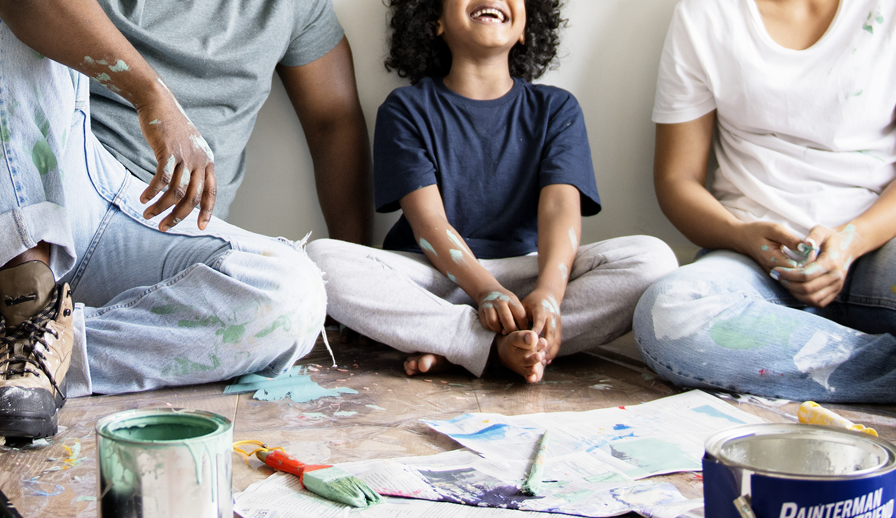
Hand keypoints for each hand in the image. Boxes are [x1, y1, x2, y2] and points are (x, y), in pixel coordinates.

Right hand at [136, 80, 215, 230]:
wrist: (158, 102)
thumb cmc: (171, 128)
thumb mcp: (189, 147)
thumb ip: (192, 166)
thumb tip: (187, 190)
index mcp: (207, 161)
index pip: (211, 192)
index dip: (207, 211)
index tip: (201, 228)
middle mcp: (199, 160)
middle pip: (193, 197)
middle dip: (179, 216)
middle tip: (164, 227)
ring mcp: (185, 155)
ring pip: (176, 192)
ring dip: (161, 207)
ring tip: (148, 215)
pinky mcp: (168, 151)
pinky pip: (161, 179)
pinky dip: (152, 192)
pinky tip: (142, 198)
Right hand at [477, 287, 526, 334]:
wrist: (489, 291)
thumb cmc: (506, 301)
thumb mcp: (514, 303)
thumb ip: (519, 315)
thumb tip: (526, 331)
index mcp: (511, 300)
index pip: (519, 315)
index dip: (523, 326)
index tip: (524, 332)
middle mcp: (500, 301)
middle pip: (506, 319)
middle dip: (511, 330)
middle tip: (513, 335)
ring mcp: (490, 305)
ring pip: (494, 322)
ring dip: (499, 330)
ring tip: (503, 332)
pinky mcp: (482, 311)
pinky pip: (487, 323)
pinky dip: (492, 328)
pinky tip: (496, 328)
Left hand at [521, 288, 561, 363]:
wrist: (549, 295)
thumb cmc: (532, 301)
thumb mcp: (524, 306)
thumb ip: (517, 319)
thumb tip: (504, 333)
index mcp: (542, 310)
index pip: (539, 323)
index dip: (535, 335)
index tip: (529, 346)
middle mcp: (552, 317)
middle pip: (550, 334)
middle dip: (544, 347)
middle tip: (537, 359)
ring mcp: (558, 323)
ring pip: (556, 340)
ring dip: (550, 352)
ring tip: (542, 363)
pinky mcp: (560, 328)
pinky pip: (558, 342)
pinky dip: (553, 352)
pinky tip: (547, 360)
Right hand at [736, 221, 808, 272]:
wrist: (742, 239)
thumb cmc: (758, 232)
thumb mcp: (774, 229)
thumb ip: (790, 238)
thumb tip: (806, 247)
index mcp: (774, 260)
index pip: (799, 268)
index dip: (810, 261)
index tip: (814, 249)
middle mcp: (774, 271)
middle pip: (799, 276)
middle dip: (810, 266)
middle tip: (815, 252)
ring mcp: (775, 275)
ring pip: (797, 279)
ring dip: (806, 269)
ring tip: (811, 256)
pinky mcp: (777, 275)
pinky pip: (793, 277)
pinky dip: (800, 270)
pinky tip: (804, 260)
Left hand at [771, 224, 862, 307]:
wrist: (847, 246)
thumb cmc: (830, 237)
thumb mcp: (822, 230)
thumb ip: (814, 235)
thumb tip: (806, 244)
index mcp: (831, 262)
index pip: (806, 274)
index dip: (788, 274)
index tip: (776, 270)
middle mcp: (836, 277)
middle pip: (807, 288)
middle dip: (788, 283)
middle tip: (777, 276)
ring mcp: (837, 286)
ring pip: (812, 298)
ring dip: (794, 292)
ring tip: (784, 282)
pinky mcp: (835, 292)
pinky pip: (818, 302)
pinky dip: (804, 298)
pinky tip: (794, 288)